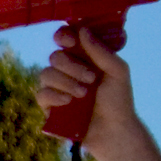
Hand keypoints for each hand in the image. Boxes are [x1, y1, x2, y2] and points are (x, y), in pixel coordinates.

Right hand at [40, 23, 141, 143]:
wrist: (114, 130)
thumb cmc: (119, 100)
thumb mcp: (117, 71)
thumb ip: (101, 51)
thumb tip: (82, 30)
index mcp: (83, 58)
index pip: (65, 39)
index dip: (63, 36)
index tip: (69, 41)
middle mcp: (67, 70)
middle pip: (55, 57)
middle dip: (72, 67)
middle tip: (91, 79)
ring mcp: (57, 88)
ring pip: (46, 74)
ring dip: (65, 82)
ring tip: (83, 95)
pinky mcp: (49, 106)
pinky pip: (41, 94)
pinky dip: (54, 96)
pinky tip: (68, 102)